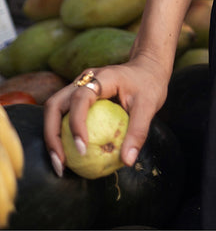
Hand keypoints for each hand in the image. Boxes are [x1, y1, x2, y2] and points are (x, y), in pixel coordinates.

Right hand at [43, 55, 168, 177]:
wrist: (147, 67)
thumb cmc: (149, 83)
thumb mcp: (149, 106)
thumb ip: (138, 131)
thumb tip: (127, 161)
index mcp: (102, 78)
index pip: (80, 98)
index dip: (77, 123)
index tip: (82, 149)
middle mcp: (84, 80)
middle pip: (55, 105)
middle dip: (52, 135)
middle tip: (61, 163)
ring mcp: (78, 87)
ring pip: (54, 110)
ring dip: (52, 137)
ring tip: (60, 164)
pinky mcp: (78, 97)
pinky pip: (62, 115)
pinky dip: (60, 135)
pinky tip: (68, 156)